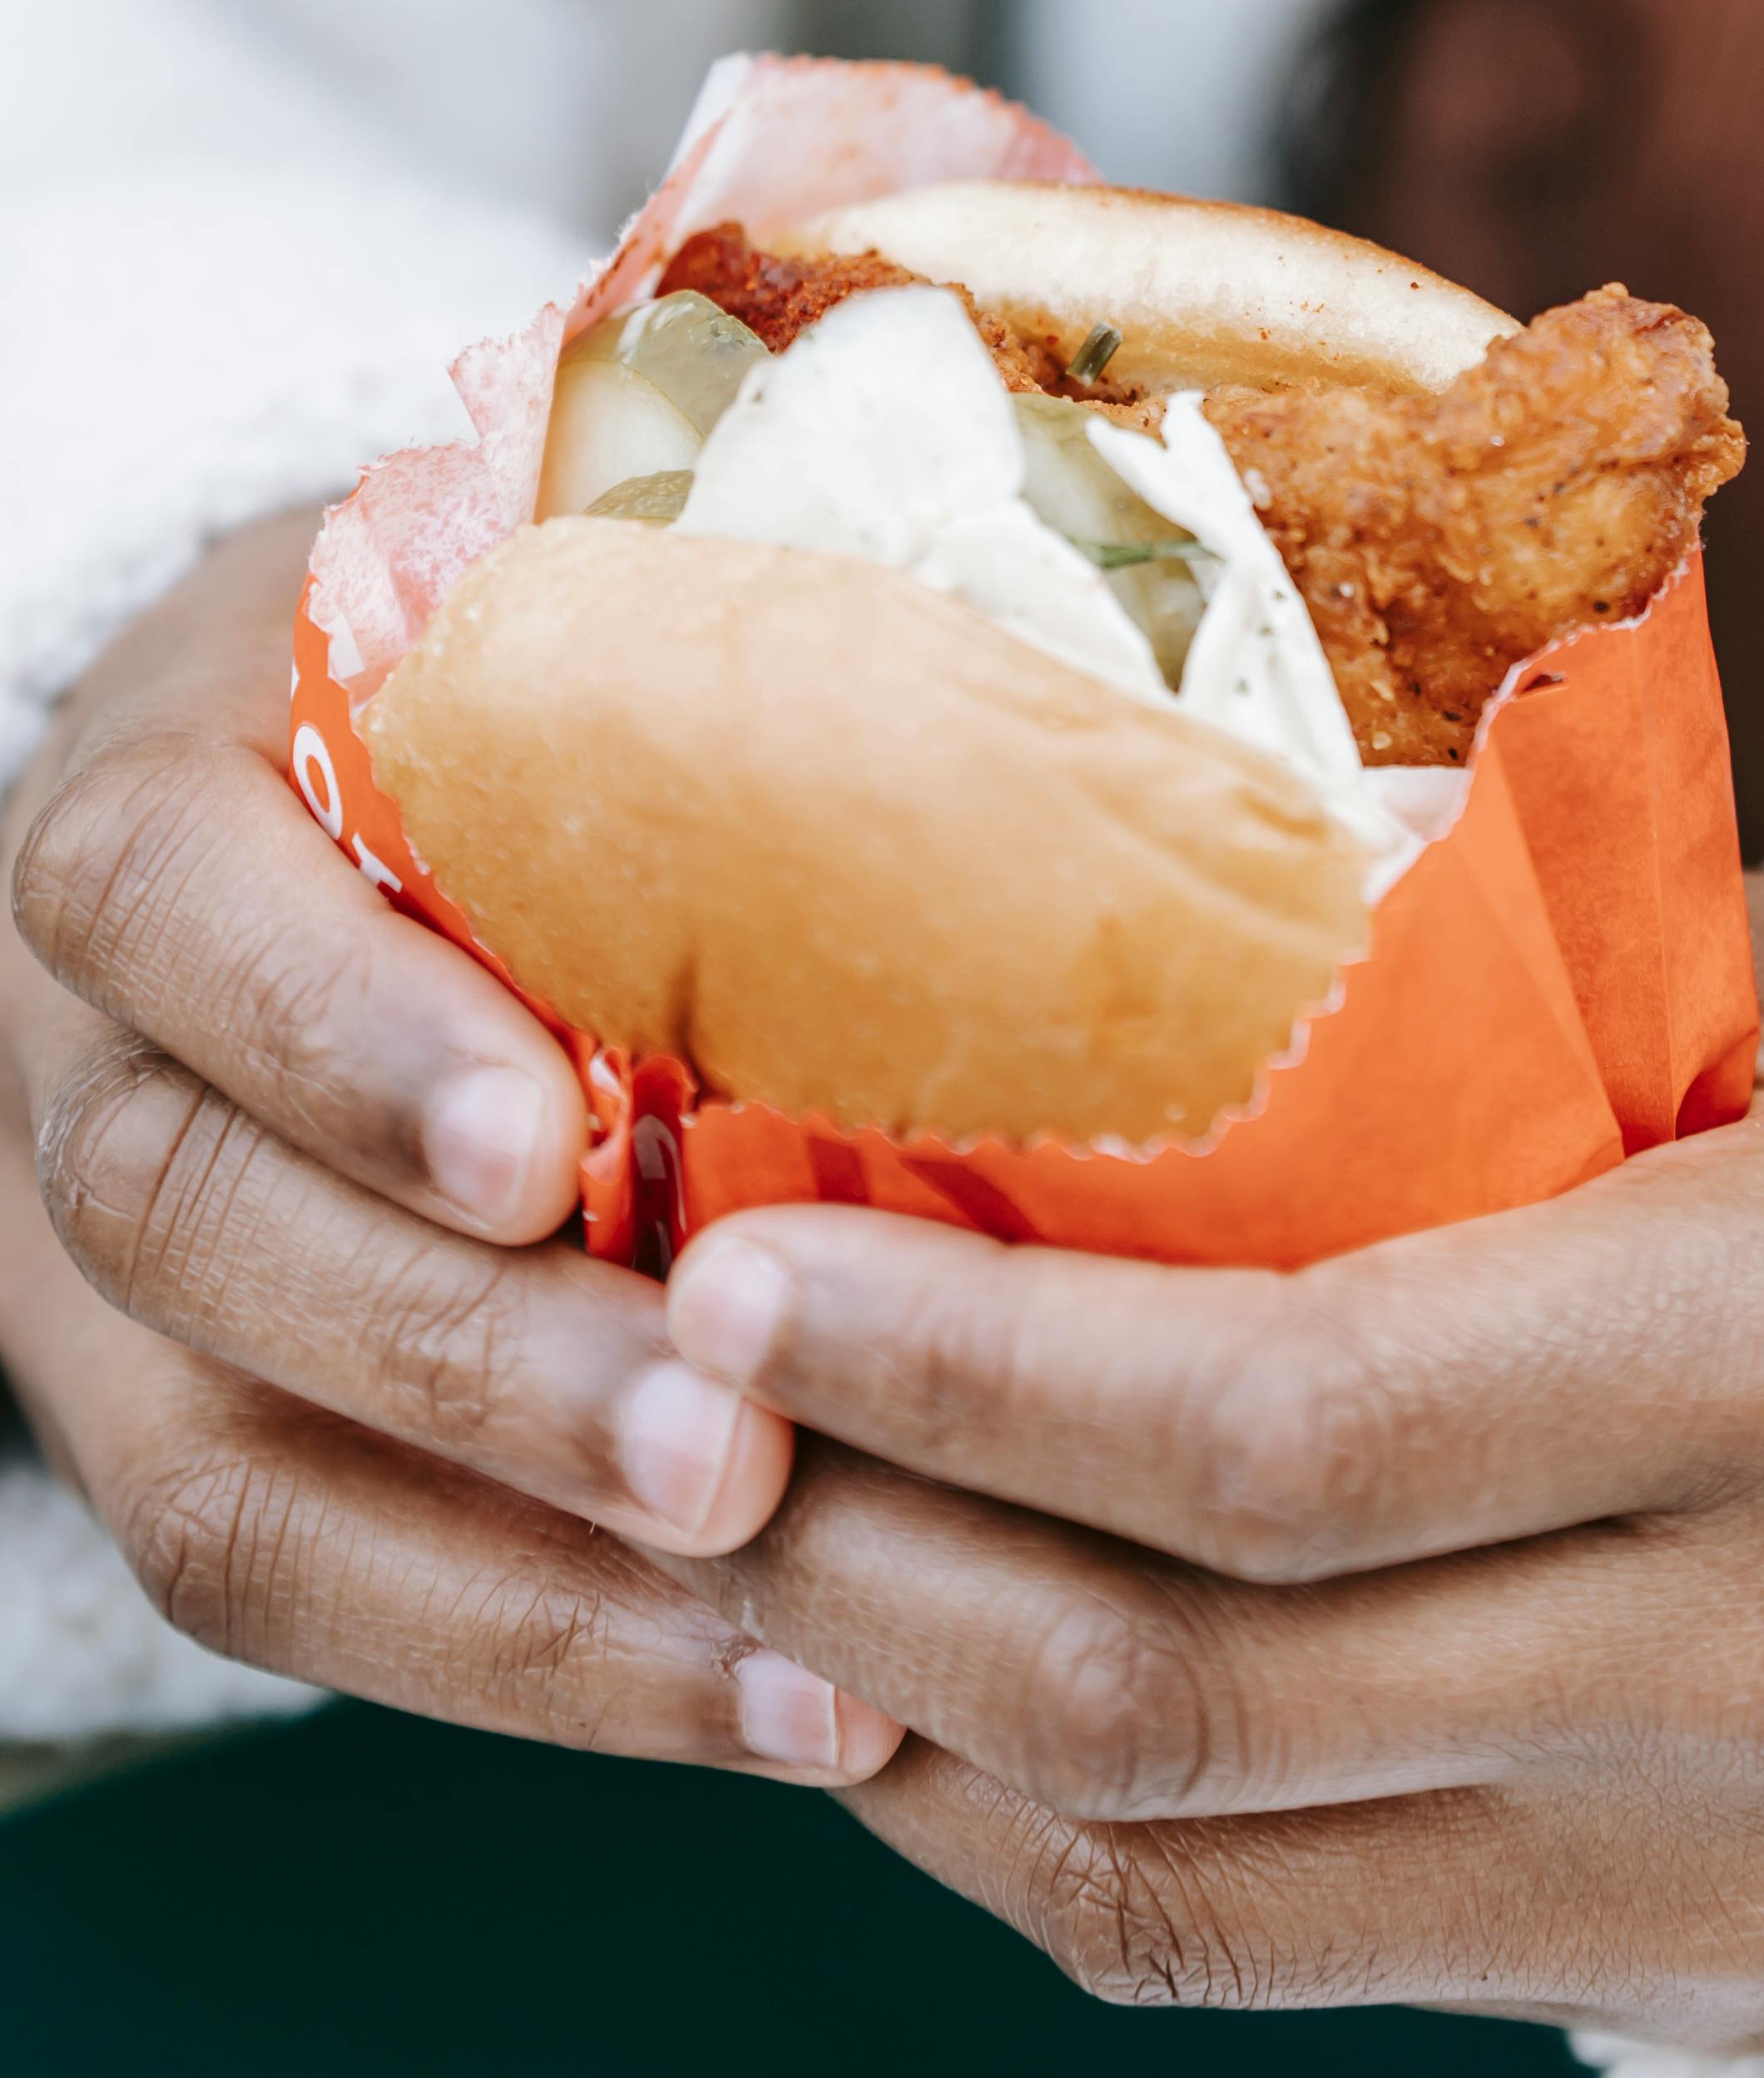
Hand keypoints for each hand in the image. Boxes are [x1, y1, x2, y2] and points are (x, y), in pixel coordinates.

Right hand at [1, 511, 896, 1780]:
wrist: (303, 830)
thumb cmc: (512, 704)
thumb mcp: (549, 631)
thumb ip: (703, 687)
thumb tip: (1088, 754)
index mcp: (175, 787)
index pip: (164, 890)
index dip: (339, 1033)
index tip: (547, 1140)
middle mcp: (103, 1045)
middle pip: (196, 1220)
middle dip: (472, 1361)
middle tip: (728, 1442)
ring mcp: (115, 1286)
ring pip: (233, 1476)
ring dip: (525, 1586)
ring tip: (797, 1638)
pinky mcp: (201, 1450)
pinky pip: (322, 1600)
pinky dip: (557, 1671)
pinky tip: (786, 1704)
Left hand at [660, 863, 1763, 2037]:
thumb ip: (1602, 976)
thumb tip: (1230, 893)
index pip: (1309, 1421)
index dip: (993, 1364)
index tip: (757, 1261)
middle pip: (1201, 1684)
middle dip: (872, 1548)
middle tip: (664, 1398)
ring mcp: (1740, 1866)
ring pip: (1201, 1884)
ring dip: (917, 1733)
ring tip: (742, 1554)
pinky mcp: (1715, 1990)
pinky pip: (1300, 1971)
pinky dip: (1065, 1858)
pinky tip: (937, 1708)